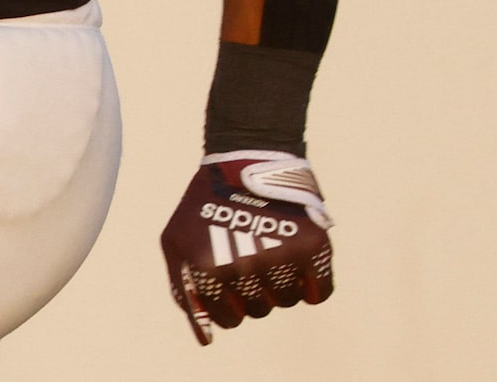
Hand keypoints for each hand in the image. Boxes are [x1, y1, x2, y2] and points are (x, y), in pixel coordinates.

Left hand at [160, 152, 334, 344]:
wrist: (245, 156)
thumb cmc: (206, 205)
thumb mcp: (176, 241)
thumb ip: (185, 290)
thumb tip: (207, 339)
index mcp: (208, 266)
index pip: (229, 318)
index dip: (231, 305)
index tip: (230, 283)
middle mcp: (244, 265)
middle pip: (260, 311)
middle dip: (253, 292)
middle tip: (249, 258)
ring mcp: (279, 255)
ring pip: (288, 302)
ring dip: (281, 285)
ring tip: (269, 251)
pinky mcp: (312, 245)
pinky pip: (320, 293)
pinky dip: (313, 286)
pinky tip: (299, 262)